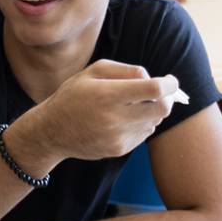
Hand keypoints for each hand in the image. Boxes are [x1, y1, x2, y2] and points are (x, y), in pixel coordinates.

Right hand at [20, 60, 178, 163]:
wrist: (51, 132)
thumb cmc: (73, 96)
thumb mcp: (93, 72)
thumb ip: (125, 70)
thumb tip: (152, 78)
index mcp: (107, 95)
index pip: (154, 90)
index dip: (169, 83)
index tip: (170, 80)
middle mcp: (114, 118)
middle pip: (163, 109)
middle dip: (167, 98)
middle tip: (161, 93)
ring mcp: (117, 137)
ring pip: (155, 122)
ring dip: (151, 111)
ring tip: (132, 106)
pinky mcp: (119, 150)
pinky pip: (143, 134)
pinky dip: (140, 124)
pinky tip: (121, 120)